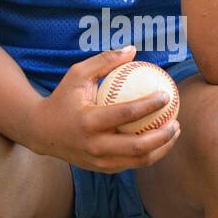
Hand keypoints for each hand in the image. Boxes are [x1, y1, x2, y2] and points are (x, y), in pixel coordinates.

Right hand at [28, 45, 180, 172]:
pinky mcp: (101, 169)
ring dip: (161, 149)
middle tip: (176, 121)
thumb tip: (133, 49)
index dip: (149, 105)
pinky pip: (131, 164)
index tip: (165, 94)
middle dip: (162, 136)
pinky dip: (148, 153)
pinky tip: (159, 140)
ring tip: (174, 131)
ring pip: (138, 160)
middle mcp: (94, 145)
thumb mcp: (77, 74)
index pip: (126, 114)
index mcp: (88, 122)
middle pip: (137, 146)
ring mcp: (98, 161)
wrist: (40, 131)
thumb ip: (104, 60)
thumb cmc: (62, 97)